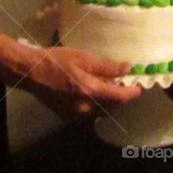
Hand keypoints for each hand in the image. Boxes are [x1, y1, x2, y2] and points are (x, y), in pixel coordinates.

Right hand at [14, 44, 142, 117]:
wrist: (31, 72)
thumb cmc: (58, 60)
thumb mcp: (85, 57)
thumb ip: (107, 66)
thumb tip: (128, 68)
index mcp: (90, 92)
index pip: (119, 97)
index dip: (132, 92)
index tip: (140, 86)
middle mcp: (85, 108)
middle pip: (111, 104)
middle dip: (119, 94)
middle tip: (125, 79)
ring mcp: (76, 114)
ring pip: (101, 108)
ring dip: (108, 97)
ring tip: (109, 81)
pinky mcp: (69, 115)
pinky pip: (89, 109)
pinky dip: (96, 100)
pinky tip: (93, 87)